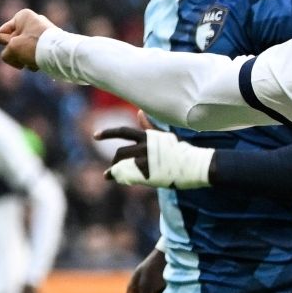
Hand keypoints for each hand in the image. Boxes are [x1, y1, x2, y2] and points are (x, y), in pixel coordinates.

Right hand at [0, 8, 56, 70]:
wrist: (59, 55)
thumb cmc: (35, 46)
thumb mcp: (12, 48)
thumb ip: (6, 53)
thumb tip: (20, 61)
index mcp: (22, 16)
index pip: (0, 35)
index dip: (6, 44)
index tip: (17, 44)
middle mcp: (32, 22)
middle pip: (12, 44)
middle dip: (16, 53)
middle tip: (27, 52)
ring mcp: (40, 34)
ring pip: (22, 52)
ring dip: (25, 59)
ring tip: (35, 59)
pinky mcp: (47, 45)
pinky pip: (33, 55)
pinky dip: (34, 61)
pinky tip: (41, 63)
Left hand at [96, 126, 213, 188]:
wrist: (196, 165)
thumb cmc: (182, 151)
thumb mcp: (164, 136)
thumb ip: (149, 127)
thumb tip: (139, 112)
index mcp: (148, 136)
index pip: (122, 132)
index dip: (107, 133)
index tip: (95, 136)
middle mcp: (144, 147)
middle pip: (120, 153)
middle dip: (115, 161)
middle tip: (112, 168)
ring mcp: (145, 162)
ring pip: (122, 166)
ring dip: (115, 171)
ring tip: (112, 176)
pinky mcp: (148, 175)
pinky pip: (128, 177)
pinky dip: (121, 178)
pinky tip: (119, 180)